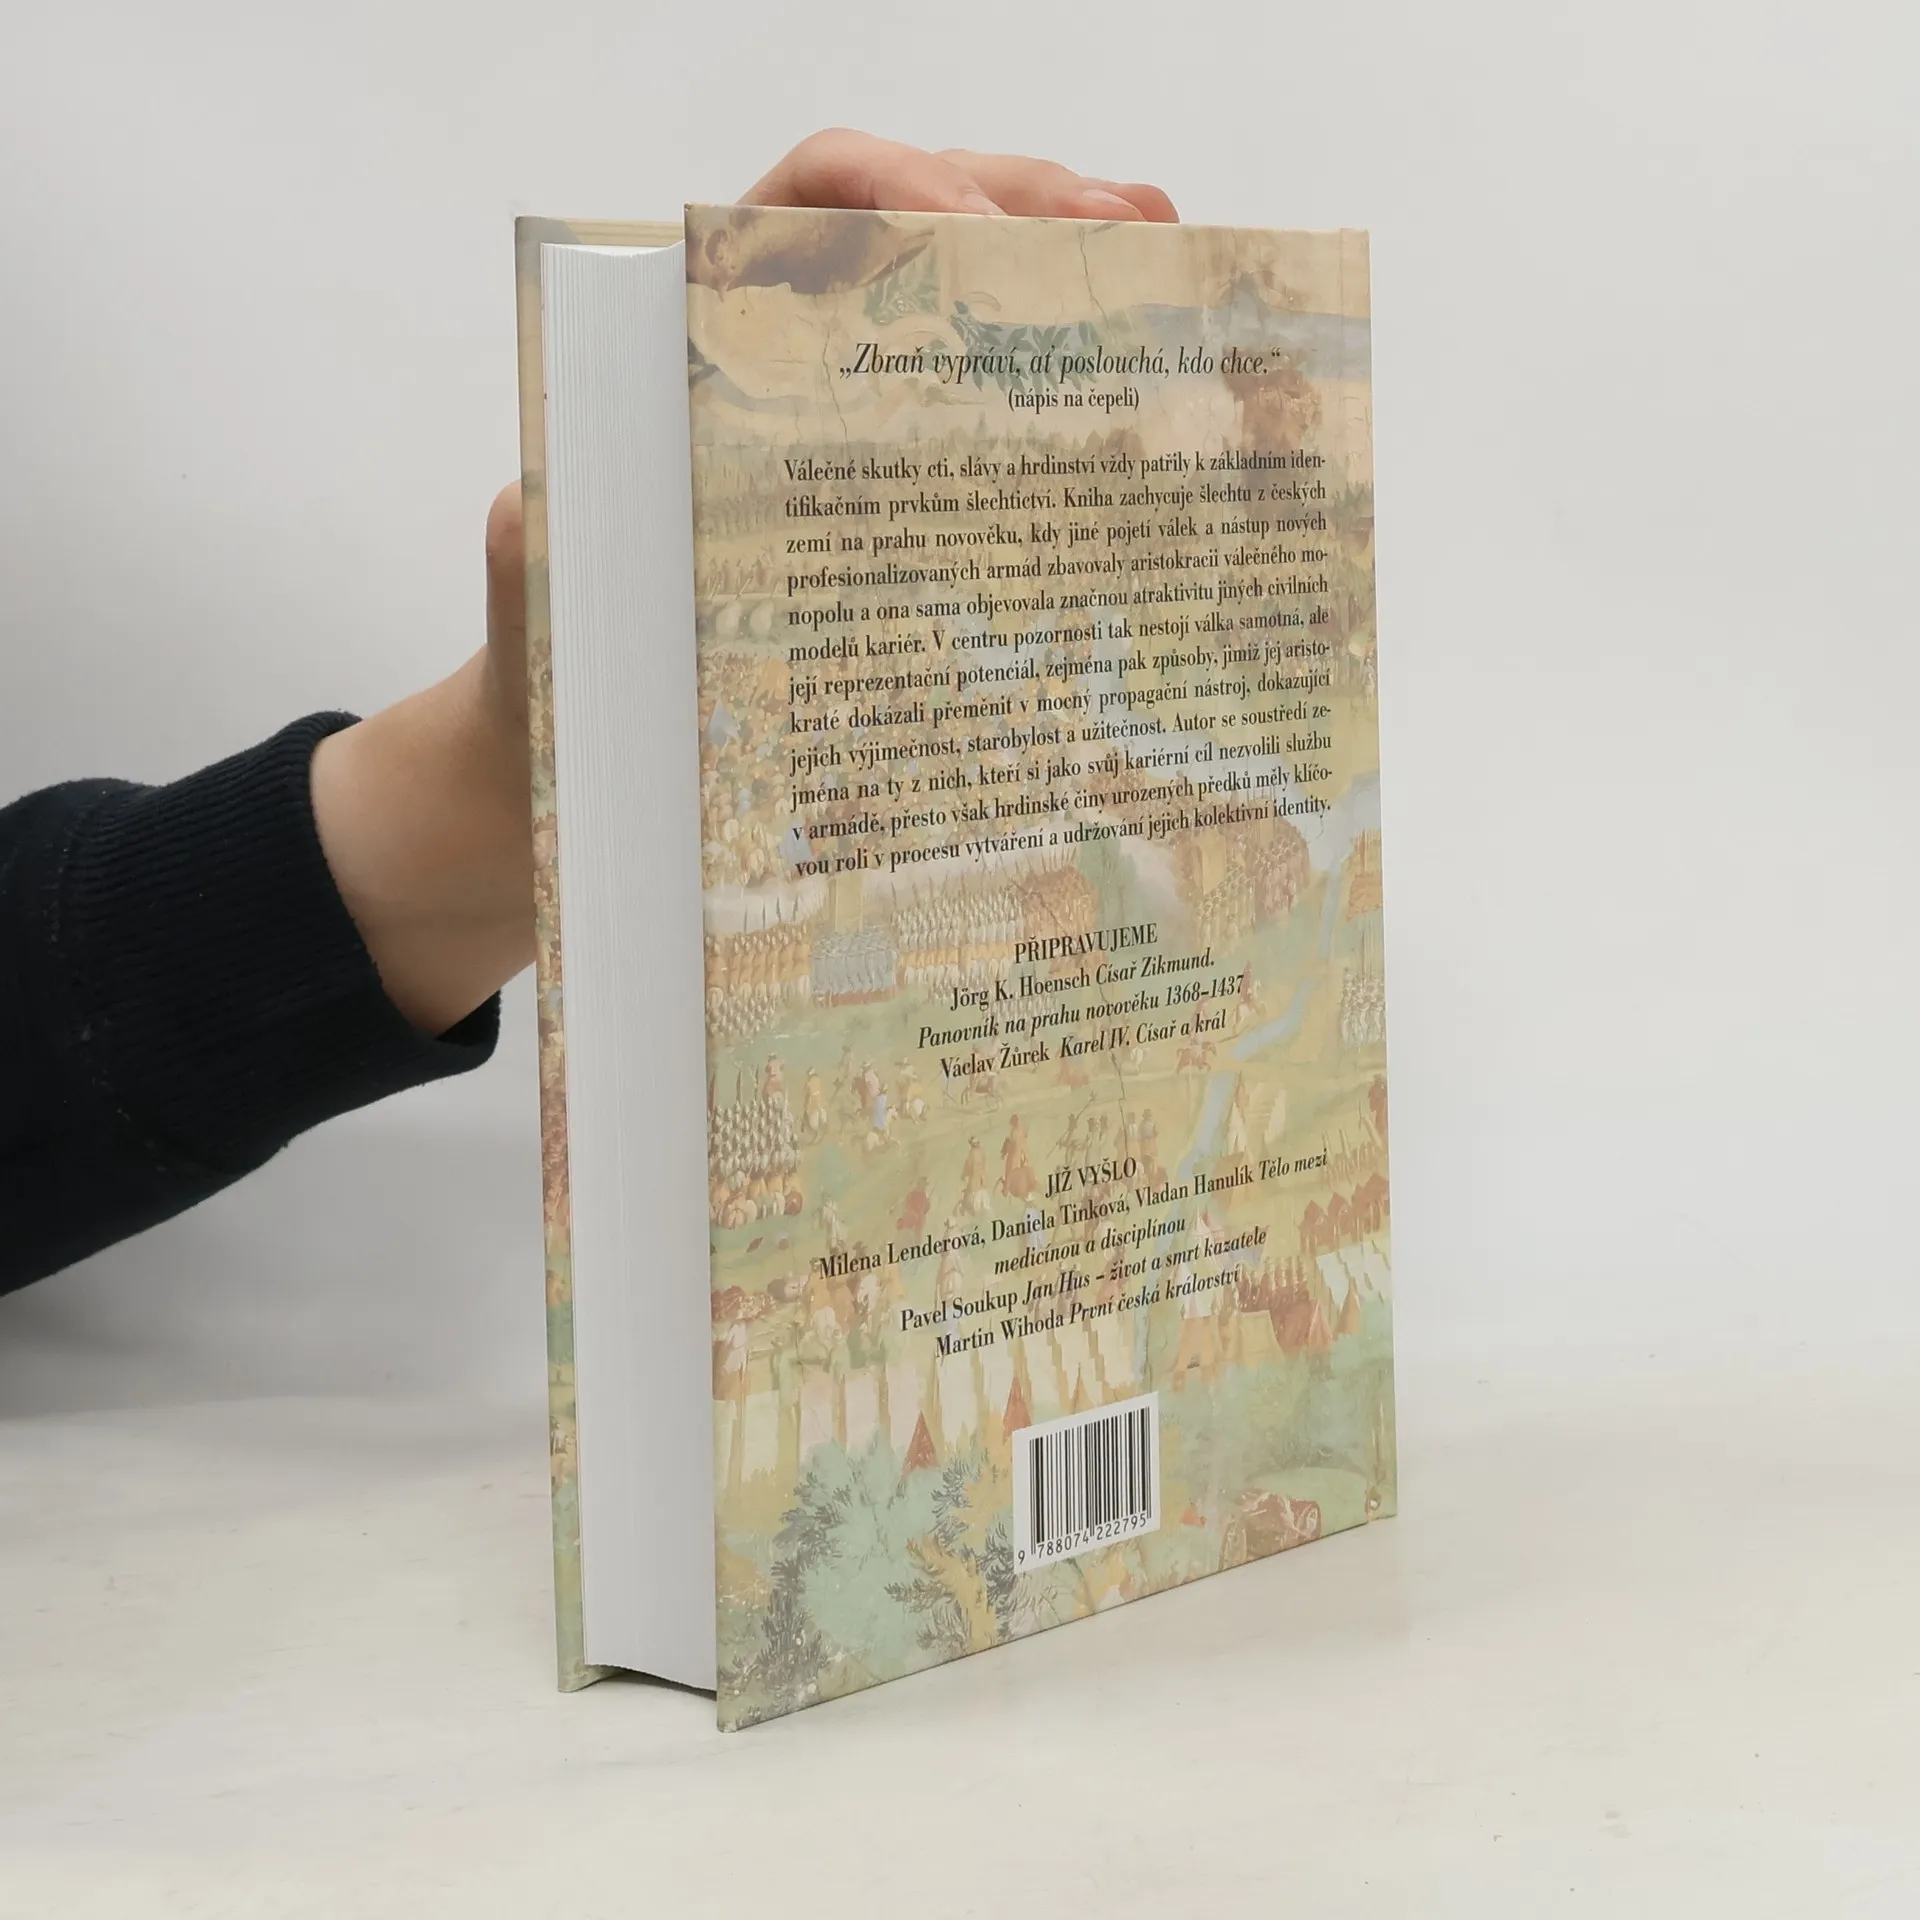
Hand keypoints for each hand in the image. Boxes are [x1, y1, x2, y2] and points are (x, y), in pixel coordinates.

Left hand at [316, 131, 1175, 1034]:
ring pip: (972, 322)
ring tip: (1170, 283)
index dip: (884, 188)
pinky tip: (1140, 400)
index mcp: (694, 352)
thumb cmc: (557, 692)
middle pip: (919, 238)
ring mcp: (852, 445)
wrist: (577, 785)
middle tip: (1137, 237)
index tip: (963, 228)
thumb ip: (545, 543)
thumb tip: (559, 504)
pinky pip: (987, 442)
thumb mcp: (544, 610)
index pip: (793, 212)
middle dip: (1029, 214)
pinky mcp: (900, 523)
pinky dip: (1066, 405)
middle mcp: (785, 372)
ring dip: (1073, 286)